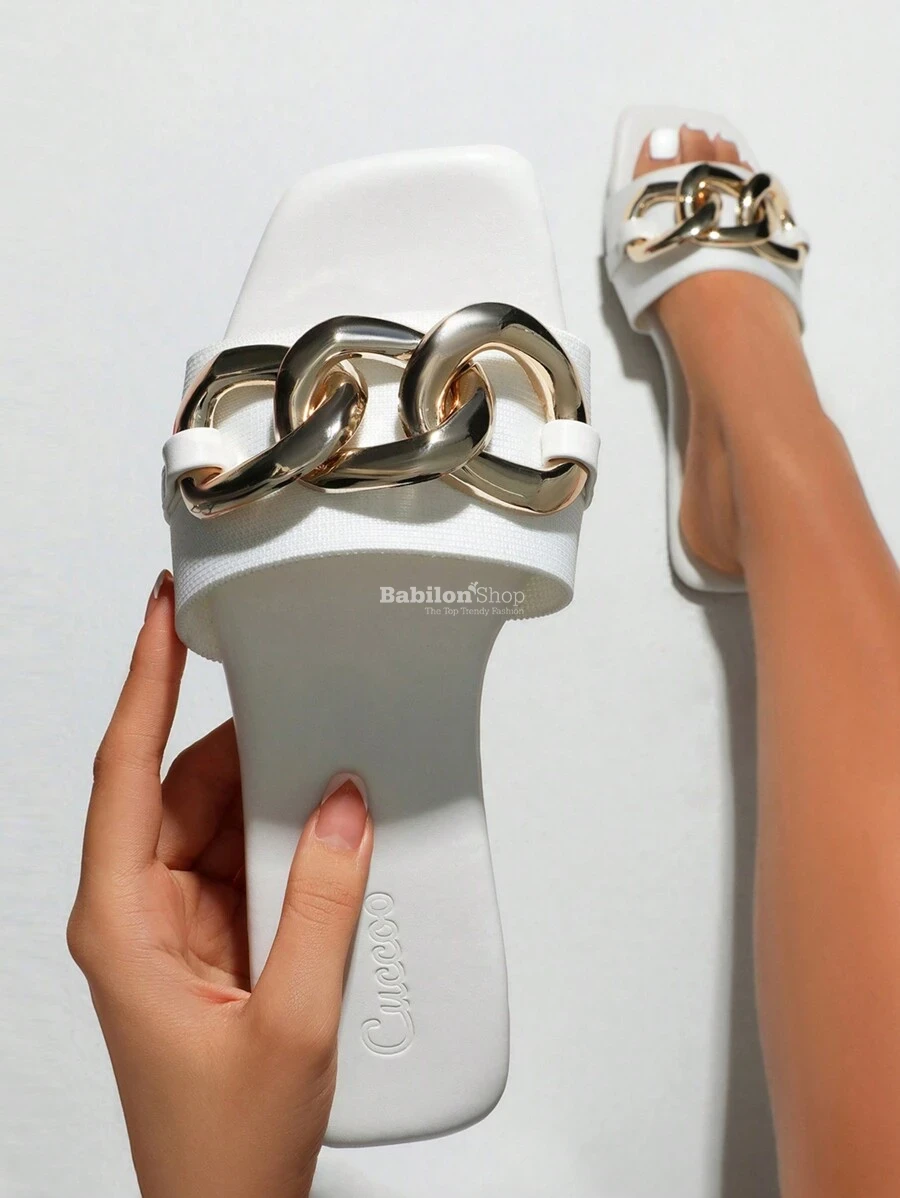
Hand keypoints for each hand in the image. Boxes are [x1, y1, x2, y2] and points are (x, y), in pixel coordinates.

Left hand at [67, 571, 372, 1197]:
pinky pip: (241, 858)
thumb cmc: (222, 1147)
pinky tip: (324, 829)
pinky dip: (282, 837)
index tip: (165, 613)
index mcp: (120, 921)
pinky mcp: (210, 939)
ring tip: (326, 762)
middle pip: (179, 786)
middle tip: (300, 693)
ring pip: (214, 819)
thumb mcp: (290, 1021)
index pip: (122, 770)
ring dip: (268, 792)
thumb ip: (321, 904)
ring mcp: (173, 924)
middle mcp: (135, 911)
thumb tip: (341, 806)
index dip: (144, 680)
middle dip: (240, 740)